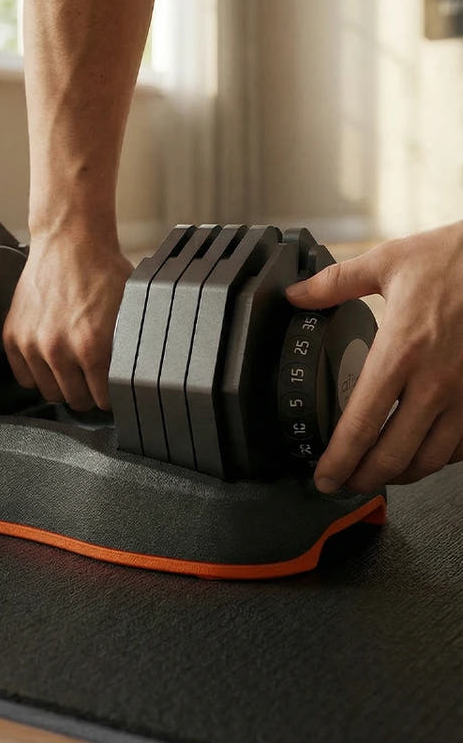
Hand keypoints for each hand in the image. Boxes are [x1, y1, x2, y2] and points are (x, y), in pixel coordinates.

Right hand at [3, 230, 132, 410]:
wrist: (70, 240)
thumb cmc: (103, 270)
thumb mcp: (131, 311)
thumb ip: (132, 347)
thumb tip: (142, 376)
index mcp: (92, 347)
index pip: (103, 400)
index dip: (112, 396)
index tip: (113, 390)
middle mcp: (58, 350)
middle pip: (76, 401)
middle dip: (89, 393)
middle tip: (95, 380)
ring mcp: (32, 344)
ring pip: (49, 393)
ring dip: (63, 385)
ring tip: (74, 369)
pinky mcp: (13, 336)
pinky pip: (23, 377)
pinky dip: (37, 373)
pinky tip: (52, 361)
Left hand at [286, 221, 462, 493]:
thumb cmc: (456, 258)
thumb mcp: (389, 262)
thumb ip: (335, 283)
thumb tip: (297, 295)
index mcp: (401, 351)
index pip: (361, 424)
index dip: (338, 461)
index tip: (323, 476)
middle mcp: (435, 381)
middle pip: (393, 455)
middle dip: (362, 479)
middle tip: (343, 484)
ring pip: (431, 460)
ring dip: (400, 475)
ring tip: (377, 473)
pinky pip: (461, 446)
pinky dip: (438, 457)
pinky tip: (421, 452)